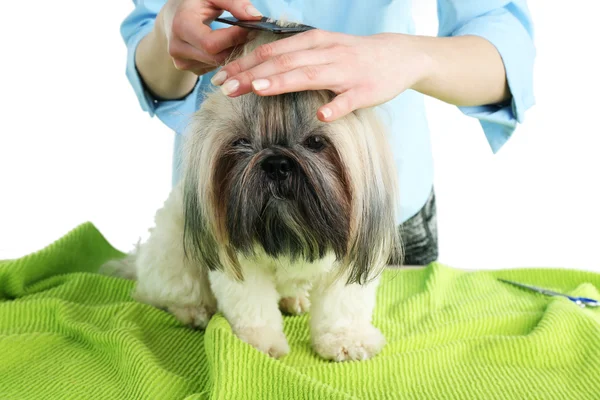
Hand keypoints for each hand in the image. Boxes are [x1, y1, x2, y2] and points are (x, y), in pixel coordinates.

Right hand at [158, 0, 262, 75]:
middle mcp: (177, 48)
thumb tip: (256, 17)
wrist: (174, 16)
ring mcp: (182, 62)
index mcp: (181, 26)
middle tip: (250, 35)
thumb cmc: (196, 2)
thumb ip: (234, 3)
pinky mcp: (189, 70)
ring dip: (233, 53)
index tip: (250, 27)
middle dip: (236, 46)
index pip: (211, 43)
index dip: (234, 37)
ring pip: (217, 65)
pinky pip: (214, 69)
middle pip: (216, 57)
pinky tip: (227, 47)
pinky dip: (224, 58)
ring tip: (238, 38)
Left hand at [212, 30, 433, 121]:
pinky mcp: (364, 91)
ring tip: (259, 90)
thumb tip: (258, 68)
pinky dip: (335, 107)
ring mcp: (345, 72)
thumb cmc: (352, 55)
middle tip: (225, 88)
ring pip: (310, 75)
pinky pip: (348, 100)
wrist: (397, 56)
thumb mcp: (322, 47)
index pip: (271, 52)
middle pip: (283, 62)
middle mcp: (326, 53)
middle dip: (252, 74)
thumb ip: (293, 55)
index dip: (244, 64)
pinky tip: (321, 116)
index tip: (219, 77)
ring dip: (283, 82)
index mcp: (313, 42)